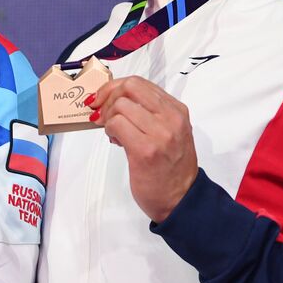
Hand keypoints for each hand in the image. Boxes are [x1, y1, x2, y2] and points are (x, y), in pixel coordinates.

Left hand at [87, 76, 198, 222]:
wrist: (181, 199)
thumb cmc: (170, 168)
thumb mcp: (169, 132)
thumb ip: (148, 114)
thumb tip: (113, 100)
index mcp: (177, 110)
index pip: (139, 83)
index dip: (114, 88)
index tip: (101, 99)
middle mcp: (171, 118)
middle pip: (129, 87)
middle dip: (108, 98)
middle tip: (102, 116)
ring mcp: (160, 133)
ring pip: (120, 105)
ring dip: (109, 118)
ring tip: (115, 134)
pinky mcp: (145, 150)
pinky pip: (116, 124)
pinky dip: (109, 130)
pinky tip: (116, 142)